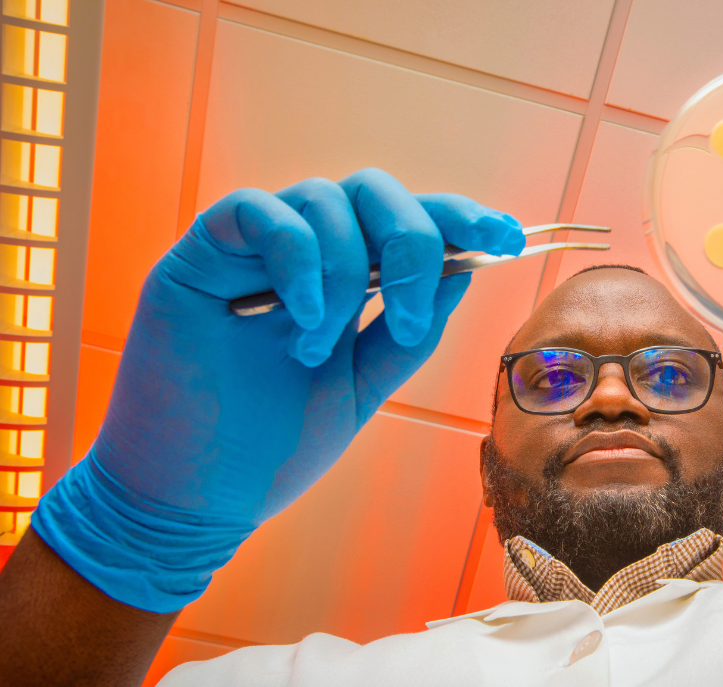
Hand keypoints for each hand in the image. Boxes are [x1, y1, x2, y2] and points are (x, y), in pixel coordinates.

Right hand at [31, 169, 524, 611]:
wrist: (197, 499)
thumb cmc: (276, 447)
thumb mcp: (364, 386)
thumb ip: (407, 330)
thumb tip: (462, 269)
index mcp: (346, 283)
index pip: (408, 225)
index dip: (458, 219)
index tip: (506, 238)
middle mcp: (303, 256)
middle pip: (373, 192)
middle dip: (412, 239)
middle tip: (414, 308)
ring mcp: (252, 253)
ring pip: (322, 197)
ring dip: (343, 271)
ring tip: (320, 347)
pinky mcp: (199, 257)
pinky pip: (256, 210)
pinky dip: (295, 254)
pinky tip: (302, 315)